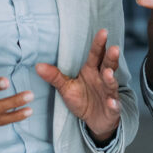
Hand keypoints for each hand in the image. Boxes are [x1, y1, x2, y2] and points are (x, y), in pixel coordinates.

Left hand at [36, 29, 120, 143]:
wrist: (94, 121)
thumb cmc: (82, 100)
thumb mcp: (66, 88)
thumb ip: (55, 76)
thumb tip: (38, 65)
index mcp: (91, 70)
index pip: (96, 55)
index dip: (99, 44)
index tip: (103, 32)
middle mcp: (102, 79)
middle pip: (108, 65)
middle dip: (111, 57)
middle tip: (114, 48)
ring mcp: (109, 93)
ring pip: (111, 84)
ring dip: (111, 79)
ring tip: (108, 73)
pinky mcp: (112, 108)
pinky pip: (114, 106)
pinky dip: (114, 104)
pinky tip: (112, 102)